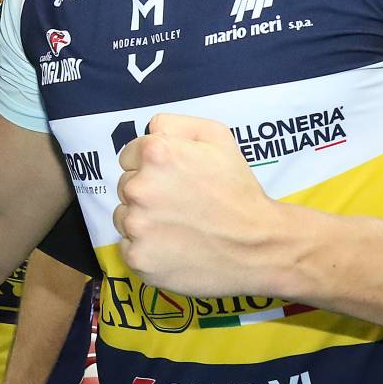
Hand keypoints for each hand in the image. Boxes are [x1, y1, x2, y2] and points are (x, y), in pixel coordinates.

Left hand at [112, 112, 287, 298]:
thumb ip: (173, 125)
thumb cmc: (238, 189)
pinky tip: (174, 248)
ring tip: (179, 227)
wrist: (258, 245)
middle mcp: (139, 188)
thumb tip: (148, 131)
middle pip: (126, 187)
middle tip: (181, 205)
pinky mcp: (138, 258)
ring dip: (144, 221)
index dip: (151, 167)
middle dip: (148, 193)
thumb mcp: (216, 136)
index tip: (173, 179)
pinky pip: (130, 247)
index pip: (128, 156)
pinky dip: (147, 249)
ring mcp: (136, 227)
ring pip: (124, 217)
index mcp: (155, 154)